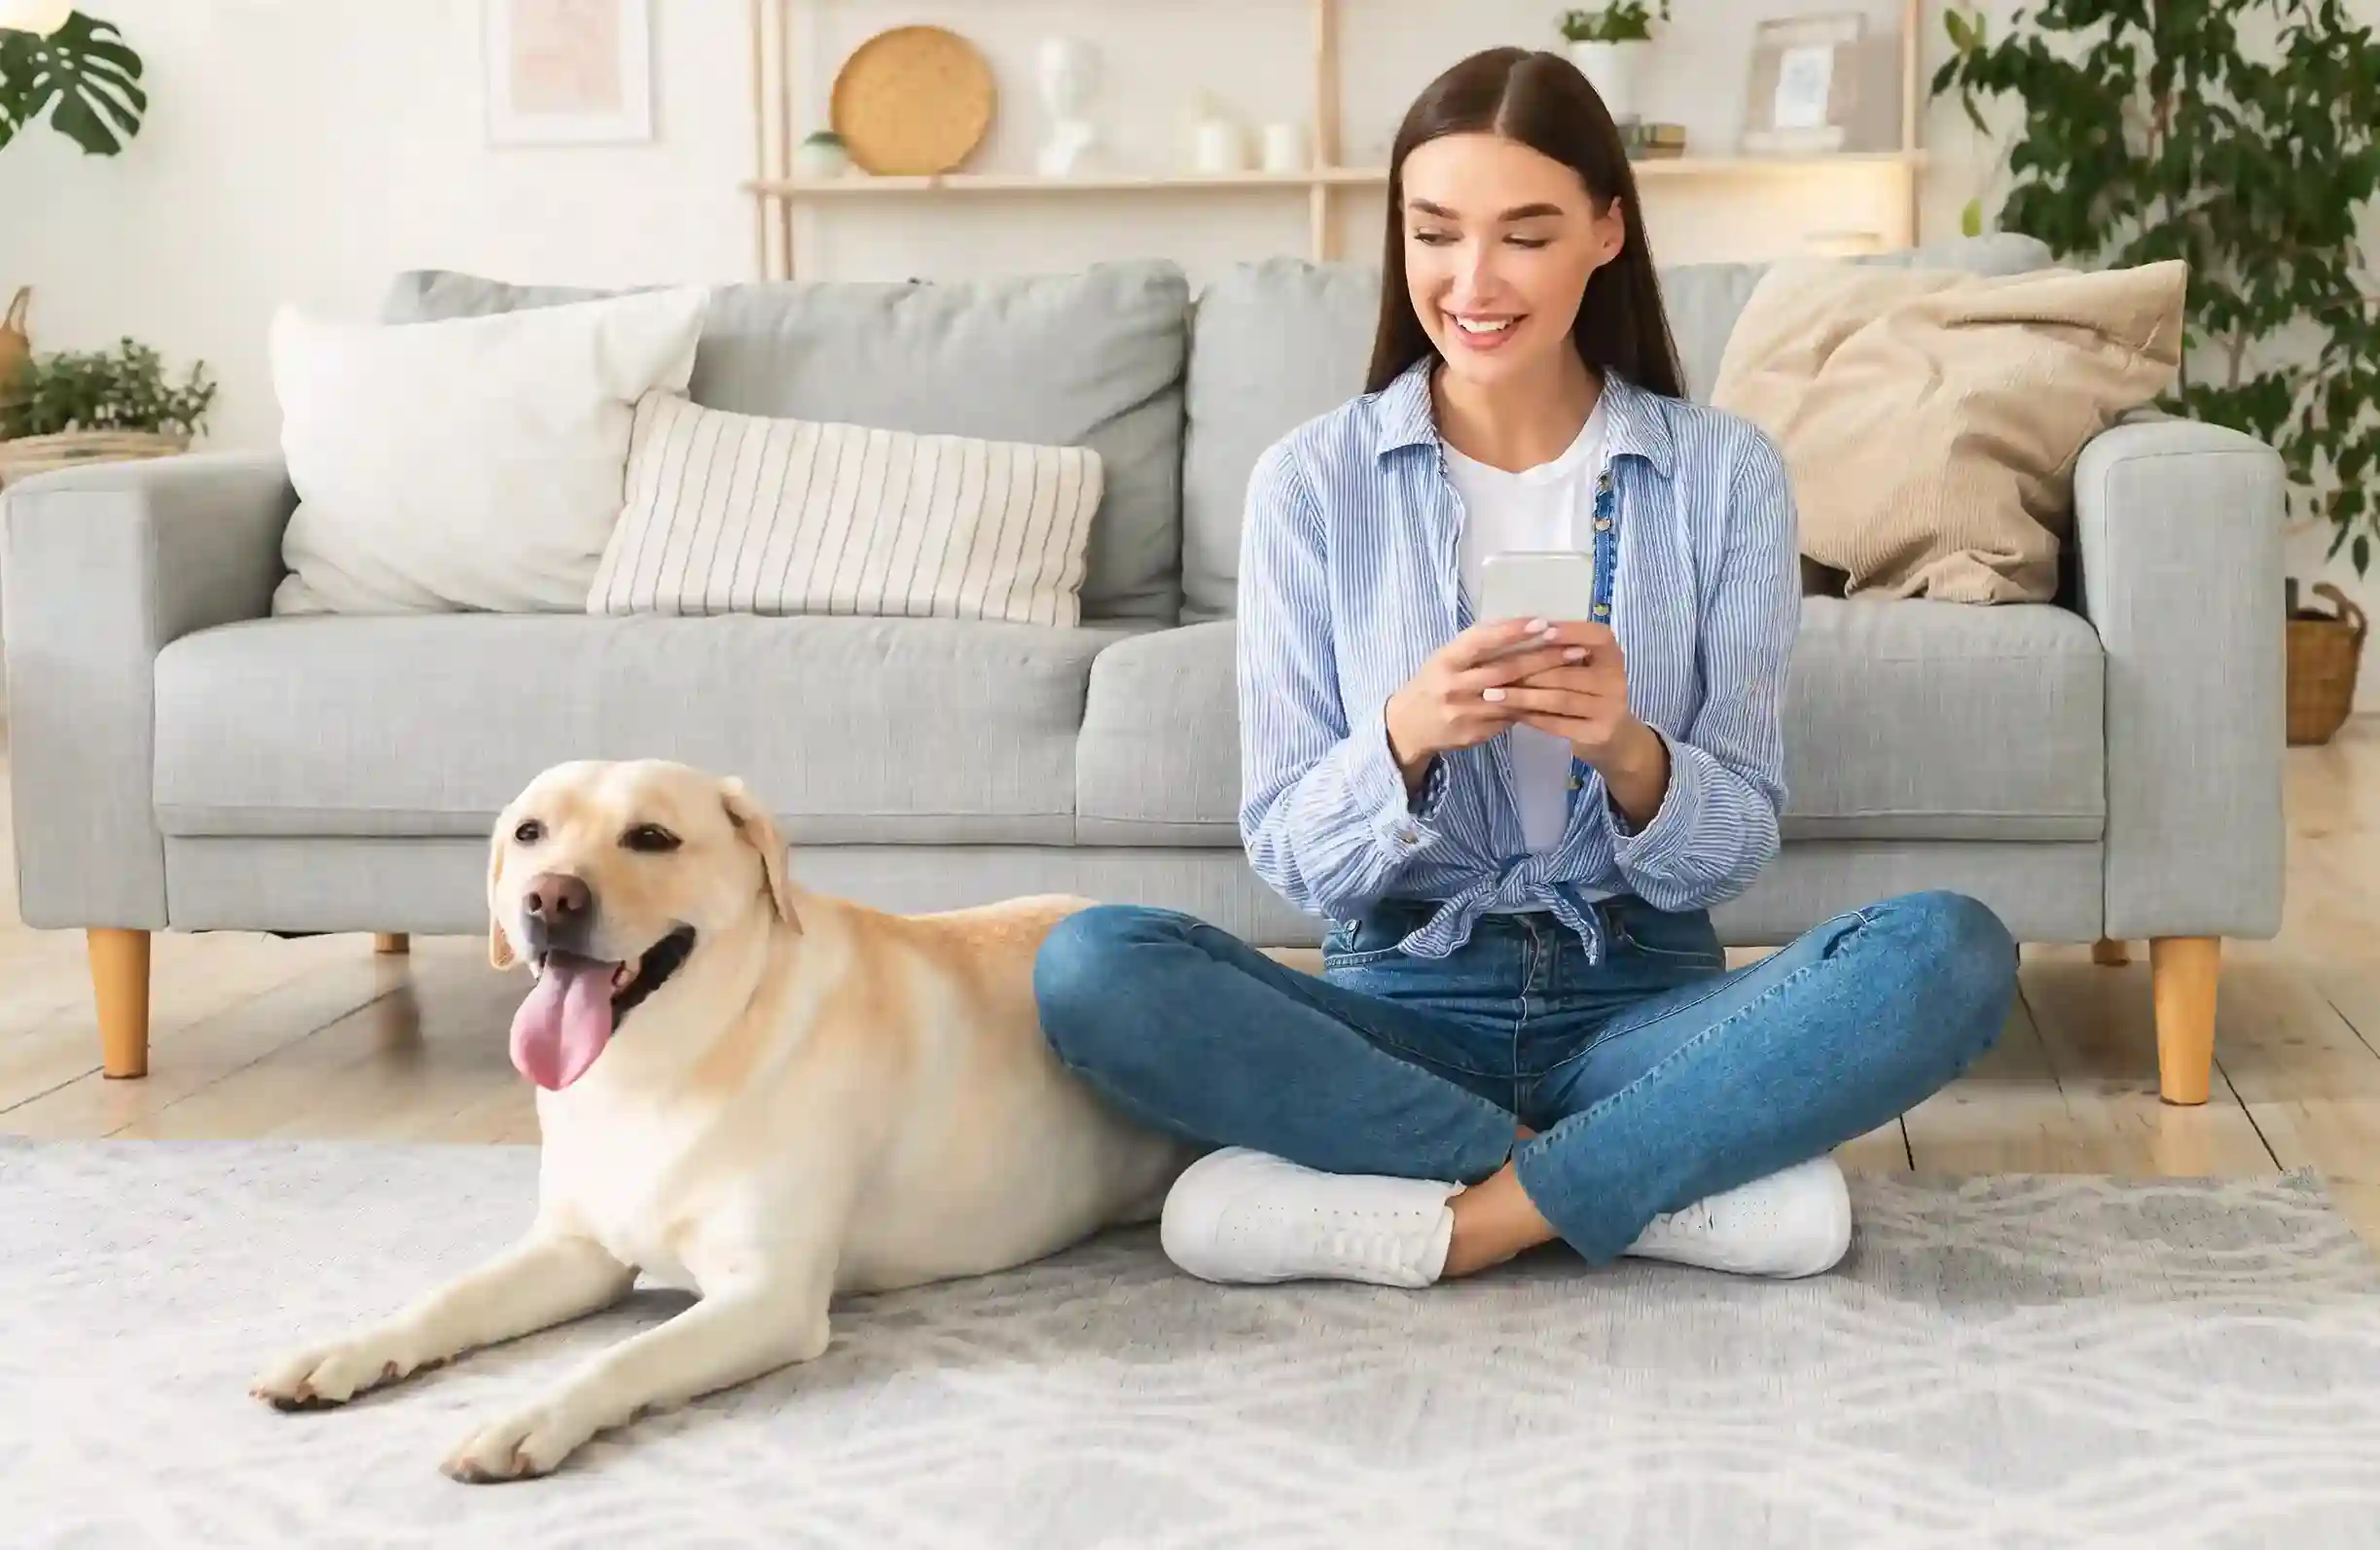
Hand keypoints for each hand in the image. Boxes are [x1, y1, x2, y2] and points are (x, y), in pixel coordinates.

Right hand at [1383, 617, 1587, 793]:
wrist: (1409, 726)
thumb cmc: (1434, 682)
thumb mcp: (1446, 658)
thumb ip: (1477, 647)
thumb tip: (1523, 628)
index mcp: (1446, 660)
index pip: (1482, 641)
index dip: (1512, 631)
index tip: (1543, 622)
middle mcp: (1453, 686)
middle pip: (1505, 671)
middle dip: (1543, 657)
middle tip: (1574, 646)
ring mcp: (1465, 713)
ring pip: (1513, 697)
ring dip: (1547, 683)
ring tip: (1575, 670)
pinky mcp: (1476, 733)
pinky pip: (1511, 718)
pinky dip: (1535, 705)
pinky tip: (1560, 696)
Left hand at [1485, 622, 1670, 825]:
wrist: (1615, 738)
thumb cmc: (1589, 692)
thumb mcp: (1587, 667)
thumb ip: (1564, 651)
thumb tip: (1519, 631)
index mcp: (1613, 656)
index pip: (1597, 636)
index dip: (1569, 632)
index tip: (1539, 629)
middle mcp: (1616, 680)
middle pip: (1567, 672)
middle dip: (1527, 670)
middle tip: (1491, 669)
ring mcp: (1610, 709)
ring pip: (1559, 699)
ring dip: (1522, 696)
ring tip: (1491, 694)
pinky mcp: (1597, 733)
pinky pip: (1557, 723)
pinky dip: (1530, 717)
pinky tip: (1508, 713)